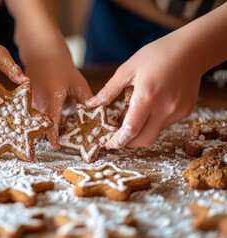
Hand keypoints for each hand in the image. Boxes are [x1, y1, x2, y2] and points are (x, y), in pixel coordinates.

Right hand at [26, 59, 92, 149]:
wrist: (42, 52)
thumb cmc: (61, 67)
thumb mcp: (77, 83)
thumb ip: (86, 100)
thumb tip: (96, 115)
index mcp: (52, 98)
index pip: (51, 124)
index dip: (54, 137)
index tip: (58, 146)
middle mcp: (38, 101)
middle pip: (41, 126)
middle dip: (49, 134)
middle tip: (60, 139)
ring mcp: (30, 100)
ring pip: (35, 120)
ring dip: (43, 127)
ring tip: (54, 130)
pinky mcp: (26, 99)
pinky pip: (31, 114)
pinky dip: (39, 119)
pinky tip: (47, 120)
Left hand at [86, 34, 200, 148]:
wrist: (192, 49)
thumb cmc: (157, 55)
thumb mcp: (128, 69)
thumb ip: (109, 90)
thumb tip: (91, 104)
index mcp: (146, 96)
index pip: (131, 130)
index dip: (118, 141)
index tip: (108, 144)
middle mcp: (164, 108)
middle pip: (144, 140)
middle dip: (128, 143)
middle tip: (117, 139)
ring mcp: (177, 111)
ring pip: (155, 132)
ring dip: (141, 131)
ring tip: (131, 119)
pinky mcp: (186, 111)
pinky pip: (165, 123)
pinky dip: (153, 122)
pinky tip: (150, 108)